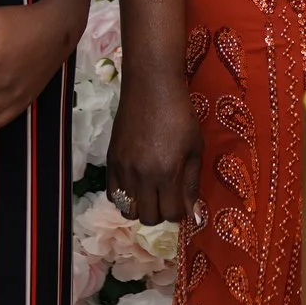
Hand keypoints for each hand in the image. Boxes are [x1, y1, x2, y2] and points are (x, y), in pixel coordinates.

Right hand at [107, 62, 202, 226]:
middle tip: (167, 197)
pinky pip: (112, 195)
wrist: (151, 87)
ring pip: (128, 210)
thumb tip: (194, 215)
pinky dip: (124, 197)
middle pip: (148, 217)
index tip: (183, 201)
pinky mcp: (110, 161)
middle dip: (161, 213)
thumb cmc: (181, 114)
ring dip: (141, 207)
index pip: (172, 214)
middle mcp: (142, 176)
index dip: (180, 212)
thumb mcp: (195, 148)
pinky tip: (135, 185)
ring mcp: (123, 170)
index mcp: (168, 173)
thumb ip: (192, 183)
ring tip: (151, 193)